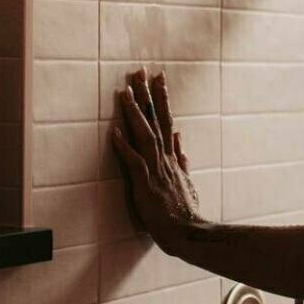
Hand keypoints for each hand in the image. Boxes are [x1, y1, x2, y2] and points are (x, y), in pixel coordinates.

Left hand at [111, 67, 202, 255]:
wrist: (188, 232)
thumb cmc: (185, 211)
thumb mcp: (187, 180)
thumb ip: (182, 157)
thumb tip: (179, 137)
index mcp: (173, 157)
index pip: (166, 121)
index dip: (162, 99)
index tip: (158, 78)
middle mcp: (165, 158)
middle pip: (156, 120)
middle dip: (148, 95)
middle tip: (141, 71)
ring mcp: (156, 170)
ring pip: (145, 134)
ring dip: (135, 113)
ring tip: (125, 91)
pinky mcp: (146, 184)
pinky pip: (133, 161)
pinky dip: (124, 145)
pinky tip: (114, 131)